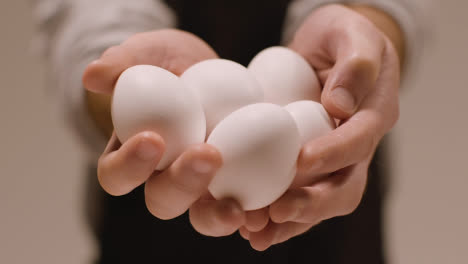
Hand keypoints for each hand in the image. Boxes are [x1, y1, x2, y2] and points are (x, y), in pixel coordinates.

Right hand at [83, 29, 246, 233]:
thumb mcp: (147, 54)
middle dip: (182, 184)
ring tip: (236, 208)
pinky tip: (271, 207)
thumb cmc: (169, 62)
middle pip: (163, 200)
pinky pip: (244, 203)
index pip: (117, 174)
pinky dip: (255, 211)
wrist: (208, 68)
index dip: (129, 165)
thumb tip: (93, 76)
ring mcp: (203, 184)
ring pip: (202, 214)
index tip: (152, 138)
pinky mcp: (237, 182)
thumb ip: (122, 64)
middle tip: (207, 154)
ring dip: (217, 216)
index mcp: (133, 155)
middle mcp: (165, 177)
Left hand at [239, 4, 400, 249]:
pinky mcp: (310, 164)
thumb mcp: (352, 34)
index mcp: (374, 115)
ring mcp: (334, 159)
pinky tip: (251, 225)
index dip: (333, 153)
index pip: (359, 140)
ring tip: (257, 231)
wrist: (333, 49)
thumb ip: (355, 66)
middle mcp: (358, 146)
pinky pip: (298, 194)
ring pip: (320, 200)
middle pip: (345, 186)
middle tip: (277, 212)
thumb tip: (338, 106)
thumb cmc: (344, 36)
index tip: (301, 161)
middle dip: (313, 203)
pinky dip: (278, 216)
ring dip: (291, 221)